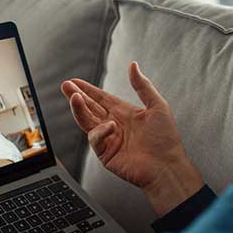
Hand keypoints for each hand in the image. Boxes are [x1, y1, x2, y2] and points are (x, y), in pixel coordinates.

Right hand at [61, 61, 202, 215]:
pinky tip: (109, 126)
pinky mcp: (105, 153)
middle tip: (65, 85)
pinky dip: (100, 131)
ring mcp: (108, 139)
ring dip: (78, 108)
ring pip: (87, 121)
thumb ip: (142, 85)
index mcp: (124, 113)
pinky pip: (96, 138)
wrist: (166, 166)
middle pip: (89, 107)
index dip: (88, 90)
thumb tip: (133, 65)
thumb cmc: (166, 139)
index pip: (101, 98)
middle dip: (76, 96)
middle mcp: (114, 125)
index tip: (75, 81)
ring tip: (74, 97)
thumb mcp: (157, 106)